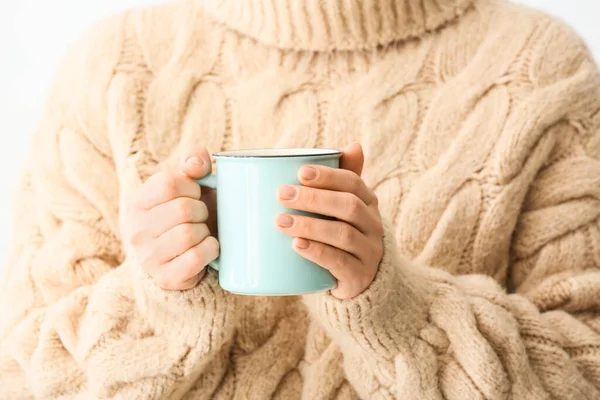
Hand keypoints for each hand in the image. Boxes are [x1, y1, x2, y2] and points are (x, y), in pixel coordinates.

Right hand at [122, 147, 218, 289]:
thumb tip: (197, 162)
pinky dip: (210, 250)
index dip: (191, 186)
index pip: (169, 184)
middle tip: (200, 216)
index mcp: (137, 202)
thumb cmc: (189, 214)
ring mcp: (148, 257)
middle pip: (183, 209)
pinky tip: (207, 248)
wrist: (182, 256)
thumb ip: (193, 162)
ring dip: (205, 231)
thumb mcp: (188, 185)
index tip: (195, 194)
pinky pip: (195, 258)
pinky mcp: (165, 277)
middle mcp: (136, 230)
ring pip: (189, 234)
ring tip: (201, 232)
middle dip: (201, 210)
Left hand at [276, 143, 383, 298]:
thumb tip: (353, 145)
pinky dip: (317, 252)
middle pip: (348, 206)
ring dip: (310, 225)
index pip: (353, 183)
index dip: (328, 176)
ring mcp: (369, 253)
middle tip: (281, 194)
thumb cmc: (342, 236)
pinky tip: (297, 245)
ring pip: (343, 234)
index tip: (299, 172)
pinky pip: (340, 263)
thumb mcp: (344, 209)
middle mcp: (374, 226)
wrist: (360, 283)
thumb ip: (341, 180)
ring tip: (280, 221)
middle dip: (314, 198)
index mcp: (369, 204)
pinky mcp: (359, 278)